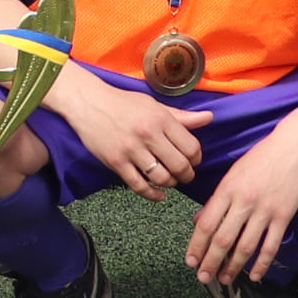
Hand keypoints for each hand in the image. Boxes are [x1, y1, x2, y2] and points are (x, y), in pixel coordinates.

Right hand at [49, 71, 213, 198]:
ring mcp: (131, 150)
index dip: (196, 158)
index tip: (193, 160)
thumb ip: (182, 116)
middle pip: (180, 165)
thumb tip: (209, 118)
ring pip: (162, 178)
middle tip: (185, 174)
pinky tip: (159, 195)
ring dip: (171, 183)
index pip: (191, 147)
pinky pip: (139, 186)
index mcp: (161, 119)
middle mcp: (148, 134)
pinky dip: (153, 195)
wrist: (88, 102)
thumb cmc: (123, 103)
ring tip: (171, 180)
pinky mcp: (116, 162)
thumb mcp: (154, 105)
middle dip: (187, 175)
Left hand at [186, 124, 297, 284]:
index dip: (197, 246)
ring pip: (246, 246)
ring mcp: (265, 210)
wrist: (295, 146)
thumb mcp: (232, 173)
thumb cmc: (261, 157)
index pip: (206, 224)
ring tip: (224, 279)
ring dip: (234, 266)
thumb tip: (200, 222)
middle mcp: (244, 202)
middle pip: (223, 239)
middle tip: (203, 277)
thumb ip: (217, 199)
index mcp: (227, 189)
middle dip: (211, 262)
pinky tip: (255, 275)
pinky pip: (271, 245)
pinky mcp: (284, 215)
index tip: (191, 261)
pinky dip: (262, 263)